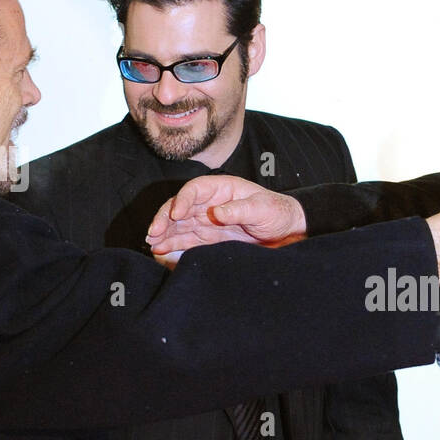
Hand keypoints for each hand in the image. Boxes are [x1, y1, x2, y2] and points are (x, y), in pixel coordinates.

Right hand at [144, 173, 306, 265]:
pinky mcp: (208, 238)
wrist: (287, 231)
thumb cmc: (277, 212)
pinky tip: (159, 250)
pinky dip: (172, 244)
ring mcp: (207, 221)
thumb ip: (239, 210)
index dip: (182, 200)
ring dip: (164, 232)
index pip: (195, 189)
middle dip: (165, 218)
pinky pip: (186, 239)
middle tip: (153, 232)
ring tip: (151, 243)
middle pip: (180, 206)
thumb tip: (216, 212)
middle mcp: (210, 202)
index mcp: (221, 188)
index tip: (176, 214)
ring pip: (179, 224)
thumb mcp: (262, 208)